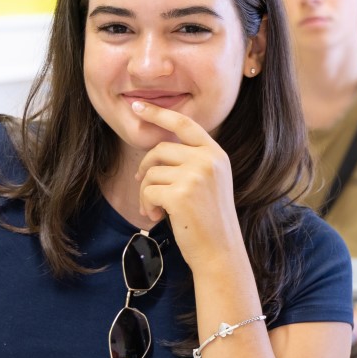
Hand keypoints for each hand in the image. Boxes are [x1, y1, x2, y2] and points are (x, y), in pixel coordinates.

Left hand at [131, 101, 242, 261]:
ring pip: (151, 172)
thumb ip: (191, 161)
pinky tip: (157, 217)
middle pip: (161, 149)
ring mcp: (195, 176)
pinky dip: (146, 205)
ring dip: (146, 193)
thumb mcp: (209, 182)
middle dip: (146, 168)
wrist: (220, 252)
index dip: (158, 112)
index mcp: (216, 154)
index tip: (137, 105)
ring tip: (156, 210)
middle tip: (144, 187)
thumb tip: (156, 151)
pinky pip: (148, 190)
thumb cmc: (210, 220)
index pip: (184, 123)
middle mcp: (208, 160)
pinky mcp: (181, 194)